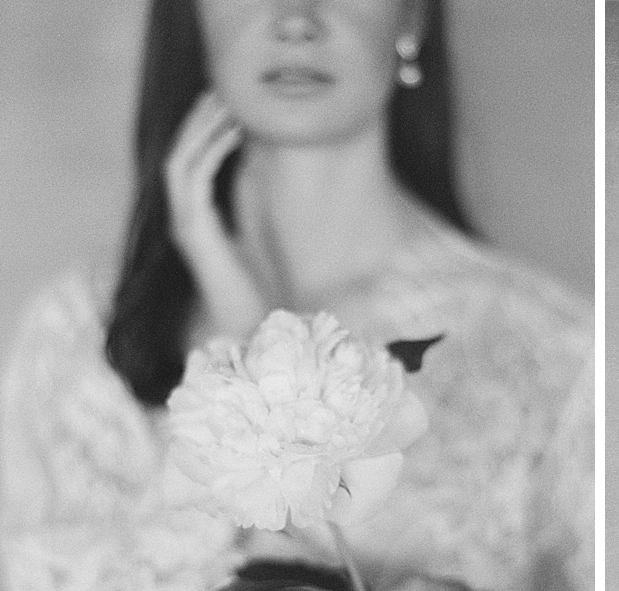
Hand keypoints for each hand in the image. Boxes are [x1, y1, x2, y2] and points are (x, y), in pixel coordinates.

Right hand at [166, 92, 264, 336]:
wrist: (252, 325)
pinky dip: (212, 152)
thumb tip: (290, 182)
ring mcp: (185, 223)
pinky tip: (233, 133)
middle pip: (180, 153)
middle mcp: (185, 217)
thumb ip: (264, 212)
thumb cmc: (264, 287)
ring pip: (180, 161)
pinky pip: (195, 180)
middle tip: (223, 89)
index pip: (193, 162)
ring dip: (201, 129)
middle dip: (199, 119)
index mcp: (200, 217)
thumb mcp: (265, 239)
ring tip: (226, 103)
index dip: (205, 130)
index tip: (229, 103)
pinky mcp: (193, 231)